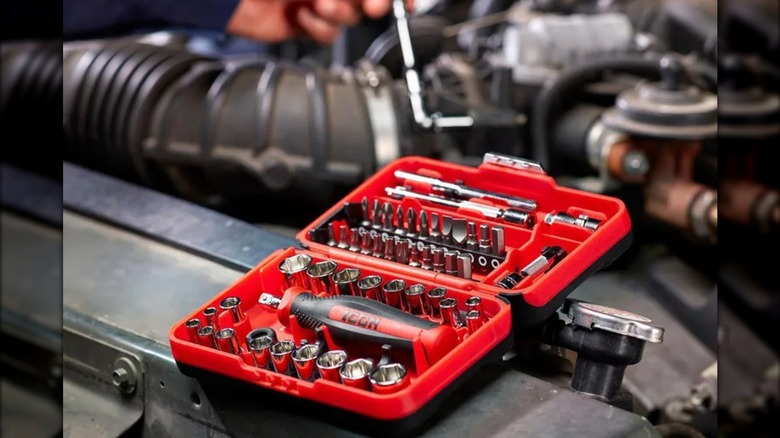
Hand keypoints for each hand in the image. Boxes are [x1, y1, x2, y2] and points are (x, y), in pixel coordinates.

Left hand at [226, 0, 412, 44]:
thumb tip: (383, 0)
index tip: (407, 5)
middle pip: (369, 0)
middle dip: (371, 3)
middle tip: (372, 6)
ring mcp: (318, 2)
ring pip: (351, 18)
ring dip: (338, 14)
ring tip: (318, 5)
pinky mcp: (305, 24)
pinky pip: (328, 35)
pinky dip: (318, 29)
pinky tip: (301, 18)